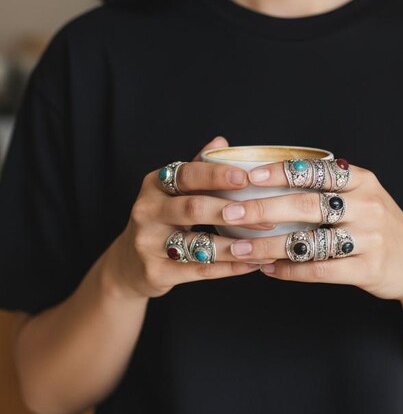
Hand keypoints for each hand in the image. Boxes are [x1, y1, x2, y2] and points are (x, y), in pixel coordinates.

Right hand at [101, 135, 277, 300]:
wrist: (129, 264)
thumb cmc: (161, 221)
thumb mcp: (172, 192)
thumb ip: (197, 169)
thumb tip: (222, 141)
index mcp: (154, 185)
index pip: (186, 174)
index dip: (217, 175)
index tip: (246, 177)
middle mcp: (147, 211)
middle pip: (192, 208)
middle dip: (230, 210)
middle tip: (263, 214)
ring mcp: (148, 243)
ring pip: (198, 244)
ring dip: (234, 246)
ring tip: (263, 245)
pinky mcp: (156, 272)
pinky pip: (200, 270)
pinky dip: (229, 268)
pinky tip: (252, 264)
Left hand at [223, 159, 402, 302]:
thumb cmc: (378, 225)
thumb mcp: (363, 196)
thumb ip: (328, 186)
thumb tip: (270, 175)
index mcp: (362, 181)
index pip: (315, 171)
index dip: (280, 171)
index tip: (248, 176)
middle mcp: (367, 206)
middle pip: (306, 205)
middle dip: (263, 209)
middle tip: (230, 213)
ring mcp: (370, 238)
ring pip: (309, 241)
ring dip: (269, 246)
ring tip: (240, 248)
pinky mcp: (368, 269)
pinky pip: (320, 270)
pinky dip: (290, 271)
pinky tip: (268, 269)